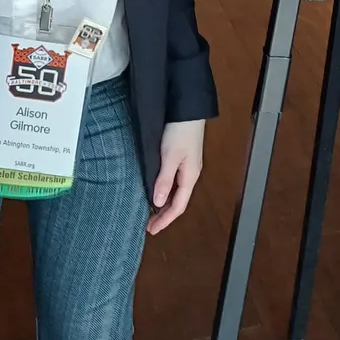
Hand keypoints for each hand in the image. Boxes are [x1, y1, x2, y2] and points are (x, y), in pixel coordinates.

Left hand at [148, 119, 204, 234]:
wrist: (188, 109)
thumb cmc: (181, 131)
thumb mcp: (170, 156)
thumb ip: (164, 180)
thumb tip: (158, 202)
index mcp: (190, 177)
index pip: (178, 206)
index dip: (165, 220)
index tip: (152, 230)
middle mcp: (190, 174)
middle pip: (178, 201)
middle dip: (164, 215)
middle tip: (149, 225)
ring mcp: (187, 166)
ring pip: (176, 192)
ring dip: (164, 204)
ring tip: (151, 212)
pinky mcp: (182, 158)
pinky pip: (174, 182)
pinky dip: (165, 191)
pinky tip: (157, 191)